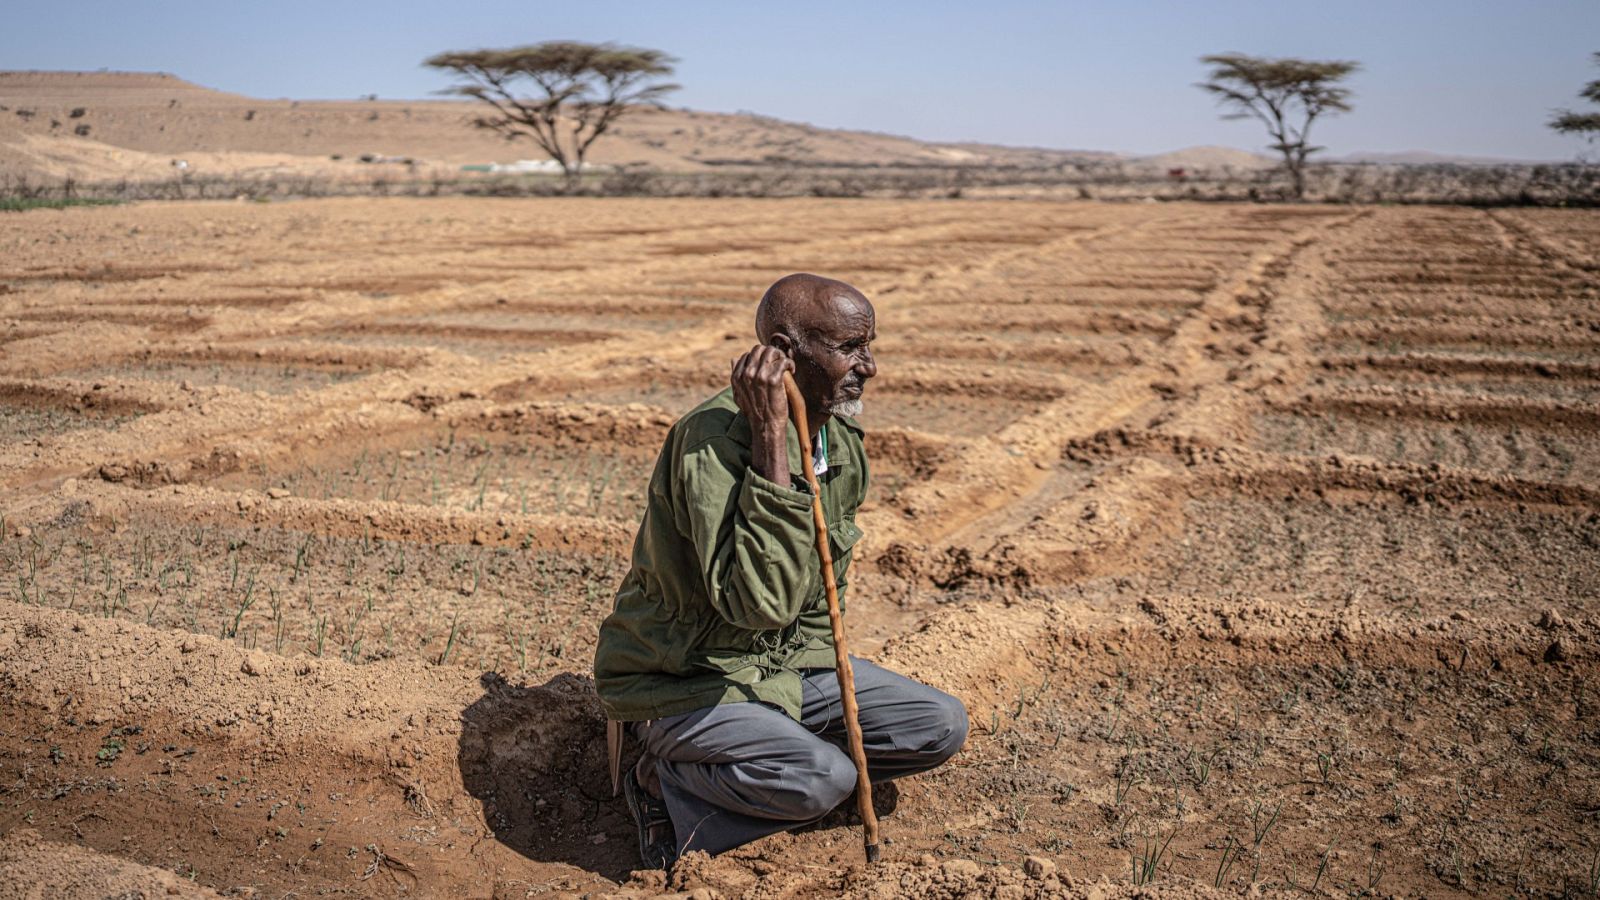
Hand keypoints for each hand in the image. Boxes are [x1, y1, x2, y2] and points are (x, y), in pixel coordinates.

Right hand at [731, 345, 793, 483]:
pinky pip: (783, 361)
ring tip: (785, 366)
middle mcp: (747, 374)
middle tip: (778, 363)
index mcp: (737, 376)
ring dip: (781, 356)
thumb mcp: (739, 394)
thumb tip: (733, 359)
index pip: (748, 355)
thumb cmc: (755, 411)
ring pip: (771, 352)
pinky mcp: (774, 379)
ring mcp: (760, 376)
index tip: (768, 366)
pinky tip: (791, 371)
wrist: (766, 425)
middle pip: (759, 349)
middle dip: (770, 354)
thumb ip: (736, 376)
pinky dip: (790, 364)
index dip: (759, 358)